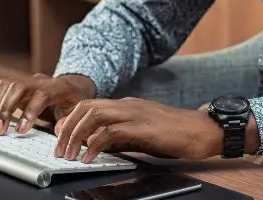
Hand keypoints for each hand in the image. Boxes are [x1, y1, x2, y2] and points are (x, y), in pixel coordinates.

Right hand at [0, 73, 95, 135]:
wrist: (70, 87)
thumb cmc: (73, 102)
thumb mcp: (78, 112)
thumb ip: (69, 120)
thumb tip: (58, 129)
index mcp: (57, 87)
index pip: (41, 95)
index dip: (29, 112)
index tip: (20, 130)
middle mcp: (39, 80)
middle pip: (18, 88)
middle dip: (5, 109)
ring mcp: (26, 80)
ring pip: (6, 86)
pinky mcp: (15, 84)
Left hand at [53, 97, 221, 162]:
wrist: (203, 130)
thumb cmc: (176, 134)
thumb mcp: (143, 133)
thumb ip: (122, 136)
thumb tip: (99, 146)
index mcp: (126, 105)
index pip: (90, 105)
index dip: (70, 120)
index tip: (59, 136)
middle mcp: (127, 104)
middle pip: (86, 107)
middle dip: (67, 127)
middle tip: (59, 148)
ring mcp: (134, 113)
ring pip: (93, 115)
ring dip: (76, 135)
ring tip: (68, 154)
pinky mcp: (142, 126)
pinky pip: (110, 131)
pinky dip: (94, 144)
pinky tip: (89, 157)